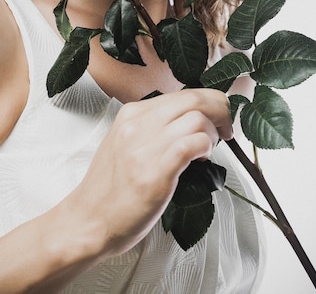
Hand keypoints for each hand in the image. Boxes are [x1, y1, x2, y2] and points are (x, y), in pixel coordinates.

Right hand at [70, 88, 231, 258]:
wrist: (88, 221)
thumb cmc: (110, 189)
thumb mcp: (125, 144)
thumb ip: (152, 128)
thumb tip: (189, 121)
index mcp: (131, 114)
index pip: (181, 93)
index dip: (208, 102)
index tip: (218, 117)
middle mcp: (138, 124)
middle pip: (193, 98)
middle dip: (220, 109)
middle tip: (227, 127)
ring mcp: (145, 146)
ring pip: (197, 117)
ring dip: (214, 132)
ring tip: (210, 150)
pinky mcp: (156, 171)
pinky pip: (193, 143)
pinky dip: (206, 147)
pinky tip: (203, 160)